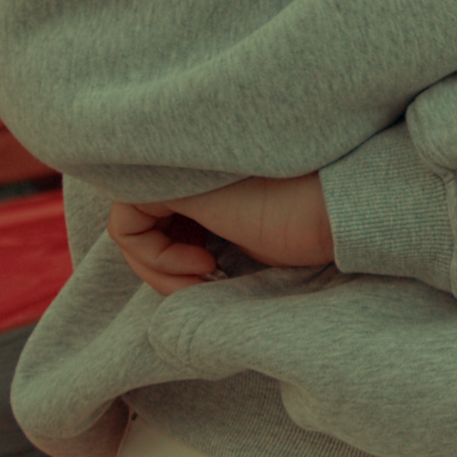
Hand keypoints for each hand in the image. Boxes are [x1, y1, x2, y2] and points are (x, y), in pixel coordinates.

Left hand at [108, 176, 334, 295]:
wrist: (331, 208)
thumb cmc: (304, 228)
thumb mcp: (243, 243)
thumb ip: (203, 242)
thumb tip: (166, 274)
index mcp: (203, 178)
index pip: (160, 220)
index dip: (174, 260)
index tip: (217, 278)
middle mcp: (184, 168)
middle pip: (141, 223)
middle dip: (161, 270)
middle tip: (202, 287)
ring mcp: (174, 170)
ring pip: (130, 226)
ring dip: (157, 271)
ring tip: (203, 280)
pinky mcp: (166, 179)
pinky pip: (125, 225)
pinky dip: (151, 259)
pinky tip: (201, 264)